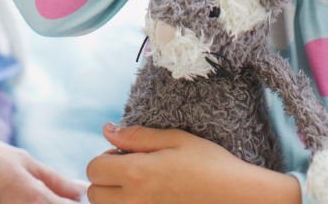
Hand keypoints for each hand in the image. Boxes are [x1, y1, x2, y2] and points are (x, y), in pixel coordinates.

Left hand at [86, 124, 300, 203]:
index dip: (104, 157)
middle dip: (104, 178)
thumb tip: (108, 130)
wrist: (234, 195)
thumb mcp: (174, 138)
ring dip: (113, 195)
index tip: (123, 153)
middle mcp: (135, 200)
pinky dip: (128, 203)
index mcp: (138, 173)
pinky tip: (148, 194)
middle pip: (94, 194)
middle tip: (129, 168)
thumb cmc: (207, 162)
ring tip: (138, 183)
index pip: (93, 169)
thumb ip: (137, 136)